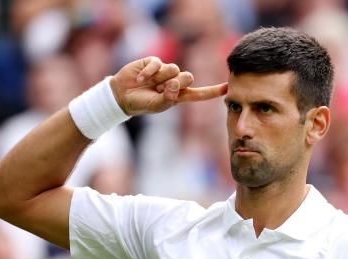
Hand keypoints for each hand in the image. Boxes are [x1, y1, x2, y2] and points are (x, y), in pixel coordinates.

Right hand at [109, 56, 226, 115]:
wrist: (120, 95)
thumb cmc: (140, 103)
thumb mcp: (156, 106)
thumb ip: (168, 98)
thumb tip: (176, 81)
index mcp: (177, 96)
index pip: (198, 94)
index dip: (212, 91)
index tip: (227, 88)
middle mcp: (174, 82)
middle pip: (188, 77)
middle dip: (176, 82)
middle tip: (161, 89)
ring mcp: (164, 72)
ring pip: (174, 68)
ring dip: (161, 78)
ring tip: (149, 84)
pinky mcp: (154, 62)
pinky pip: (159, 63)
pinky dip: (149, 72)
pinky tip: (140, 79)